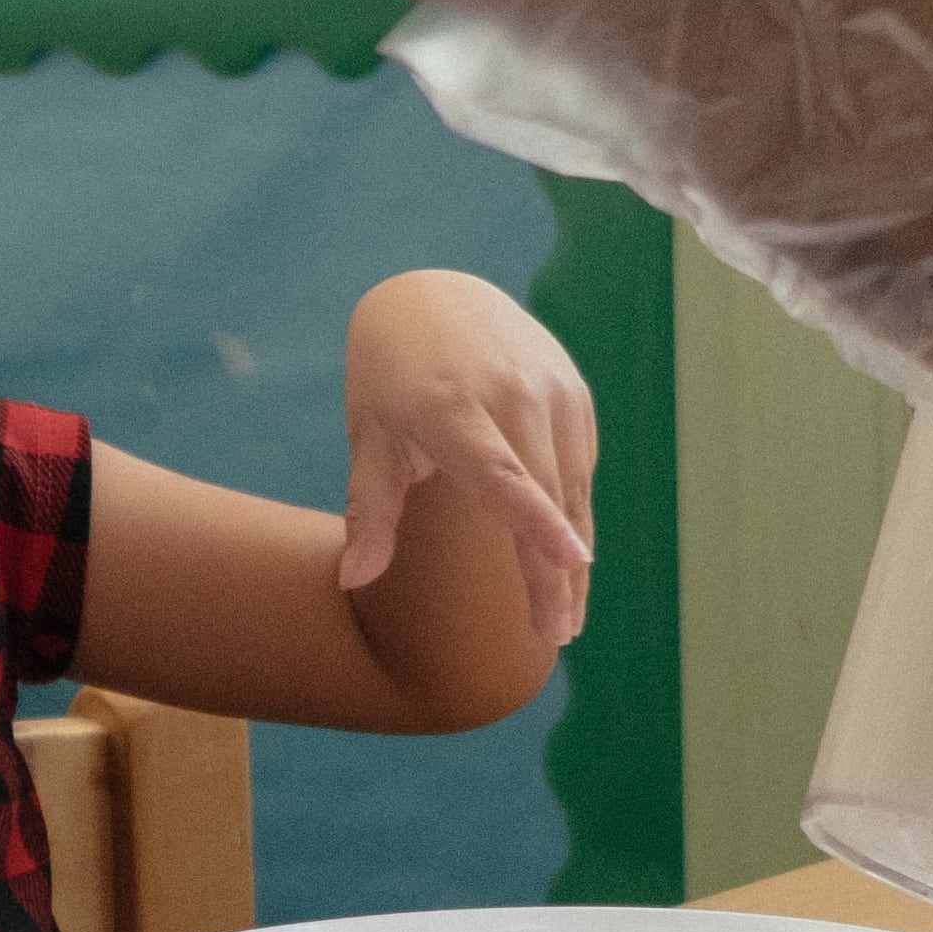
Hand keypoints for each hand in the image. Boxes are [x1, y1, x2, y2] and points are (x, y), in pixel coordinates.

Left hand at [338, 272, 597, 645]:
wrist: (436, 294)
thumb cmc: (391, 377)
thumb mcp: (371, 436)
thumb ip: (370, 511)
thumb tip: (352, 581)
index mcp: (452, 408)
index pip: (501, 473)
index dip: (535, 520)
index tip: (569, 563)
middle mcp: (511, 394)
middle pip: (546, 495)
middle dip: (557, 573)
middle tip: (557, 637)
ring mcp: (551, 389)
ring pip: (572, 488)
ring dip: (574, 556)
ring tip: (568, 617)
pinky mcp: (575, 393)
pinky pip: (580, 467)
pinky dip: (575, 515)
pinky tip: (568, 562)